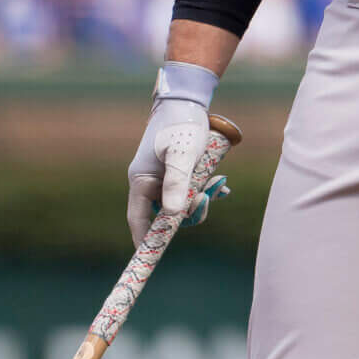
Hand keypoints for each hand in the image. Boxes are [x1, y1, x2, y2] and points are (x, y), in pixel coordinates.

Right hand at [126, 63, 217, 245]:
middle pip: (164, 215)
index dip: (145, 241)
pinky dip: (204, 191)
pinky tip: (221, 186)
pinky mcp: (176, 172)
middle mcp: (149, 182)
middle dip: (188, 212)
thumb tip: (173, 215)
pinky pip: (189, 191)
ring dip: (199, 199)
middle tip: (207, 198)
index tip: (152, 259)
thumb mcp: (183, 155)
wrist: (188, 98)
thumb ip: (178, 183)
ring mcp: (162, 177)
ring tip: (218, 183)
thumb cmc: (183, 124)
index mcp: (141, 180)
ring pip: (180, 203)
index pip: (138, 220)